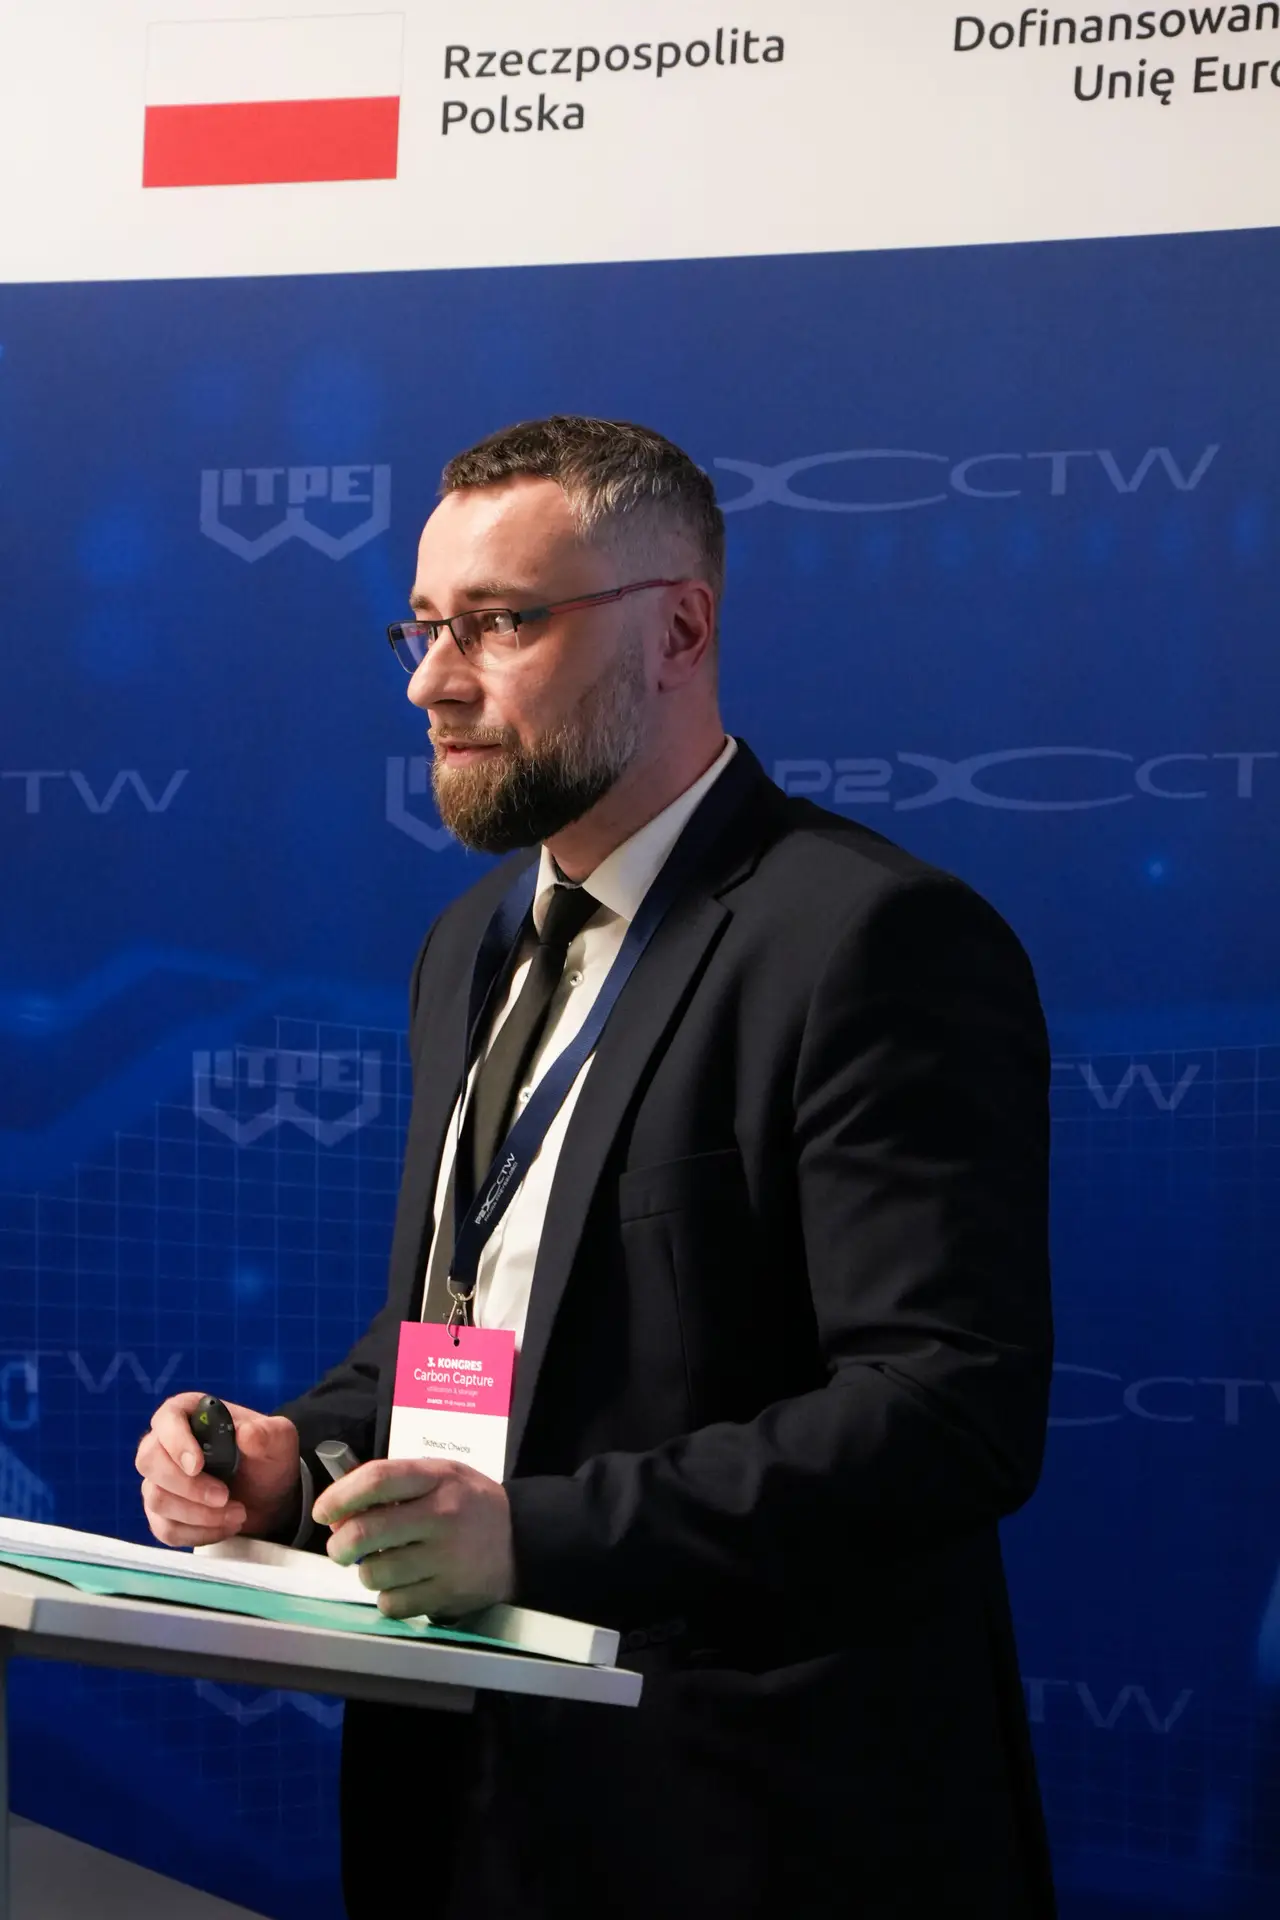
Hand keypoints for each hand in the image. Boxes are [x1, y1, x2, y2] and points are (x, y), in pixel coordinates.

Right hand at [137, 1393, 300, 1546]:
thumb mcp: (278, 1440)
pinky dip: (198, 1533)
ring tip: (237, 1513)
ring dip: (199, 1514)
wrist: (269, 1495)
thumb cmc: (267, 1458)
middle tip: (224, 1497)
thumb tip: (246, 1433)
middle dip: (189, 1487)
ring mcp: (159, 1480)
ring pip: (157, 1499)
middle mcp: (165, 1444)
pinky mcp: (162, 1513)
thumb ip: (267, 1433)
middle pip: (150, 1461)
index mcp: (189, 1413)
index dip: (176, 1442)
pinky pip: (165, 1528)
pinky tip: (224, 1526)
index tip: (197, 1466)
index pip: (166, 1419)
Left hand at [313, 1459, 513, 1619]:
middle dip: (340, 1545)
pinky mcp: (449, 1594)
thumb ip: (394, 1484)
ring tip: (381, 1564)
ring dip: (367, 1571)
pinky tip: (402, 1585)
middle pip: (366, 1532)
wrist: (523, 1541)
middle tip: (341, 1549)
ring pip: (374, 1572)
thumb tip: (339, 1514)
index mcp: (437, 1478)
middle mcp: (441, 1515)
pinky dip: (388, 1597)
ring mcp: (446, 1558)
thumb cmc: (469, 1503)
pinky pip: (393, 1603)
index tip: (323, 1512)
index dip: (339, 1496)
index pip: (377, 1480)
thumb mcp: (440, 1475)